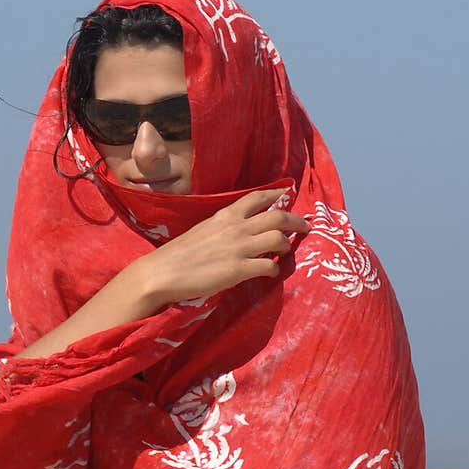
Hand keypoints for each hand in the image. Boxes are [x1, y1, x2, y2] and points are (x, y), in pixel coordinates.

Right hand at [132, 188, 309, 307]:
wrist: (163, 272)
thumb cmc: (179, 253)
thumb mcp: (204, 229)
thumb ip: (224, 227)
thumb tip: (240, 231)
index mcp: (225, 214)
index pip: (258, 197)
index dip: (277, 195)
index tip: (289, 195)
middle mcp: (236, 227)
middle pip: (278, 217)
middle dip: (297, 221)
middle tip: (305, 226)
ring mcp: (239, 248)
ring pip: (278, 240)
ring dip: (286, 246)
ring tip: (284, 251)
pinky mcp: (239, 270)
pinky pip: (269, 267)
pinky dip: (274, 270)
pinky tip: (269, 273)